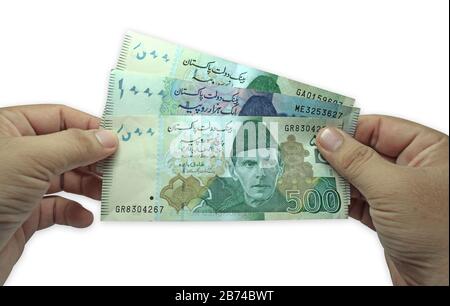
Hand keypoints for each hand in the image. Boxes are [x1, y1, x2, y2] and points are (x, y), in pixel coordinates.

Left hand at [0, 104, 117, 284]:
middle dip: (94, 160)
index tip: (119, 139)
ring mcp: (21, 184)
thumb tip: (108, 138)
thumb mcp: (31, 159)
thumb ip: (74, 145)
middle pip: (68, 149)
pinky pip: (58, 208)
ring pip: (66, 179)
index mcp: (8, 128)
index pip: (60, 117)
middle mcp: (16, 154)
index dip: (90, 127)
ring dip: (89, 186)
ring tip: (106, 193)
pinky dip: (75, 212)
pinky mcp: (25, 214)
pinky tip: (84, 217)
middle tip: (119, 168)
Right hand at [317, 115, 448, 285]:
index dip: (348, 129)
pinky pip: (357, 200)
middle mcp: (413, 169)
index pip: (380, 128)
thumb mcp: (393, 188)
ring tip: (305, 174)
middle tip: (304, 153)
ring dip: (333, 179)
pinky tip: (319, 197)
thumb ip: (357, 160)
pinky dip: (338, 200)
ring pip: (358, 177)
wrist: (444, 283)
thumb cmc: (437, 231)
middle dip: (336, 155)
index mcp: (428, 151)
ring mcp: (399, 194)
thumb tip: (327, 136)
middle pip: (365, 152)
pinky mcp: (386, 217)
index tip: (317, 131)